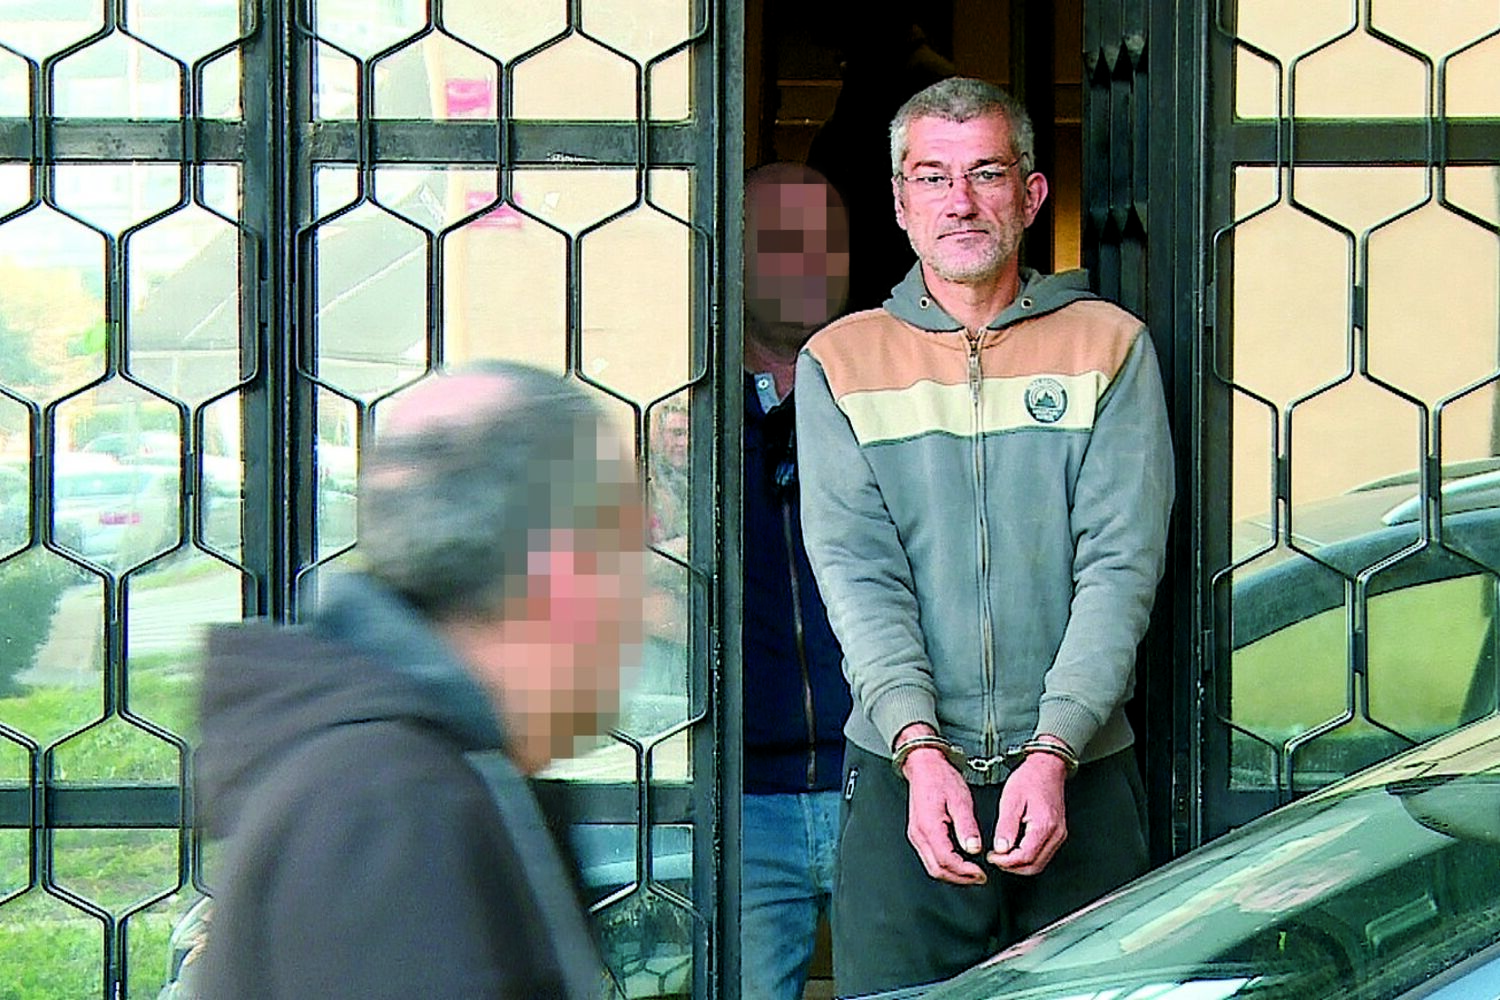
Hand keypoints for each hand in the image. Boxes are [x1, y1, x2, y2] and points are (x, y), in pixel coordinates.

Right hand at [902, 741, 986, 885]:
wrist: (923, 766)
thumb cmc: (940, 779)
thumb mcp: (960, 800)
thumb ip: (967, 826)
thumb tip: (973, 848)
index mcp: (929, 826)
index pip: (946, 860)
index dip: (965, 872)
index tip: (980, 873)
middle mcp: (919, 834)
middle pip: (937, 870)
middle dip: (960, 878)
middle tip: (978, 878)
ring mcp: (916, 835)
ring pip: (932, 867)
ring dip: (952, 874)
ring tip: (971, 873)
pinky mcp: (918, 834)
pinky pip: (929, 857)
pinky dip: (945, 865)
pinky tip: (958, 862)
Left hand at [987, 751, 1067, 874]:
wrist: (1047, 767)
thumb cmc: (1030, 779)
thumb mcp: (1011, 800)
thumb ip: (1006, 827)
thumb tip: (1001, 849)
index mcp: (1044, 826)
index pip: (1025, 857)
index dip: (1006, 861)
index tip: (992, 857)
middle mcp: (1055, 834)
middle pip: (1034, 866)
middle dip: (1012, 867)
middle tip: (996, 858)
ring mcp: (1059, 835)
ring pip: (1039, 863)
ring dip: (1019, 864)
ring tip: (1003, 854)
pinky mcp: (1057, 833)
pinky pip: (1043, 854)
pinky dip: (1028, 857)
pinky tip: (1015, 848)